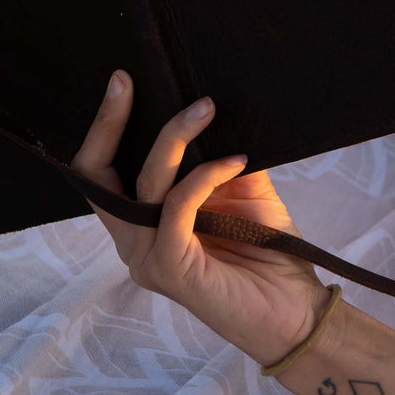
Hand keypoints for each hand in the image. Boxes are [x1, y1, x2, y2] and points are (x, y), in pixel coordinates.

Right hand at [70, 70, 328, 366]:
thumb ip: (219, 161)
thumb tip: (210, 108)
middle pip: (97, 178)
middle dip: (110, 124)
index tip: (122, 81)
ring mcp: (148, 258)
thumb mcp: (243, 193)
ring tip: (206, 110)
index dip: (105, 128)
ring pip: (143, 184)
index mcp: (145, 225)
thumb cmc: (270, 256)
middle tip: (127, 83)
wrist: (297, 312)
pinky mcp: (172, 267)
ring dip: (174, 140)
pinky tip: (235, 160)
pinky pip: (176, 207)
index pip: (103, 174)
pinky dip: (203, 176)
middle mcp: (135, 244)